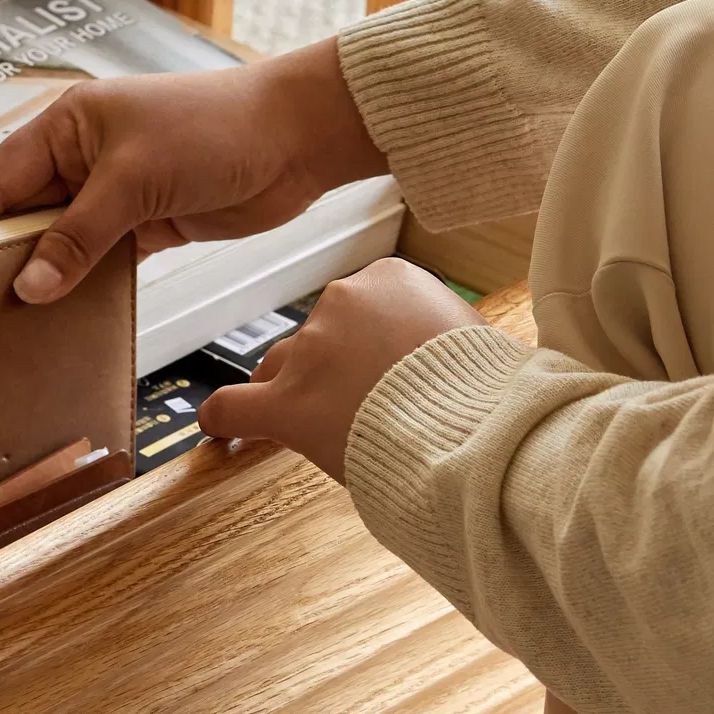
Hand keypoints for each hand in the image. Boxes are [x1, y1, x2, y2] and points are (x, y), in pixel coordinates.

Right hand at [0, 37, 385, 301]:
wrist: (297, 138)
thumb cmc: (216, 127)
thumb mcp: (133, 180)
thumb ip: (78, 236)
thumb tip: (31, 285)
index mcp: (66, 125)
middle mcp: (83, 156)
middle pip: (25, 214)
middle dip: (4, 258)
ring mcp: (116, 191)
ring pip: (63, 241)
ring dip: (47, 276)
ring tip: (14, 323)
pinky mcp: (148, 222)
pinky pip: (100, 258)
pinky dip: (84, 285)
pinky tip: (65, 317)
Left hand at [198, 260, 471, 480]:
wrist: (486, 434)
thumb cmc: (492, 394)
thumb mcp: (475, 339)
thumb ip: (437, 336)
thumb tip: (435, 356)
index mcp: (391, 279)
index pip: (358, 310)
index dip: (364, 348)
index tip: (383, 375)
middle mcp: (344, 303)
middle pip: (316, 338)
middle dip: (329, 371)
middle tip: (363, 409)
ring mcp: (311, 350)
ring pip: (283, 370)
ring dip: (298, 396)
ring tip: (329, 432)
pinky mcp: (289, 402)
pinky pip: (235, 407)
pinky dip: (225, 420)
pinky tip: (221, 431)